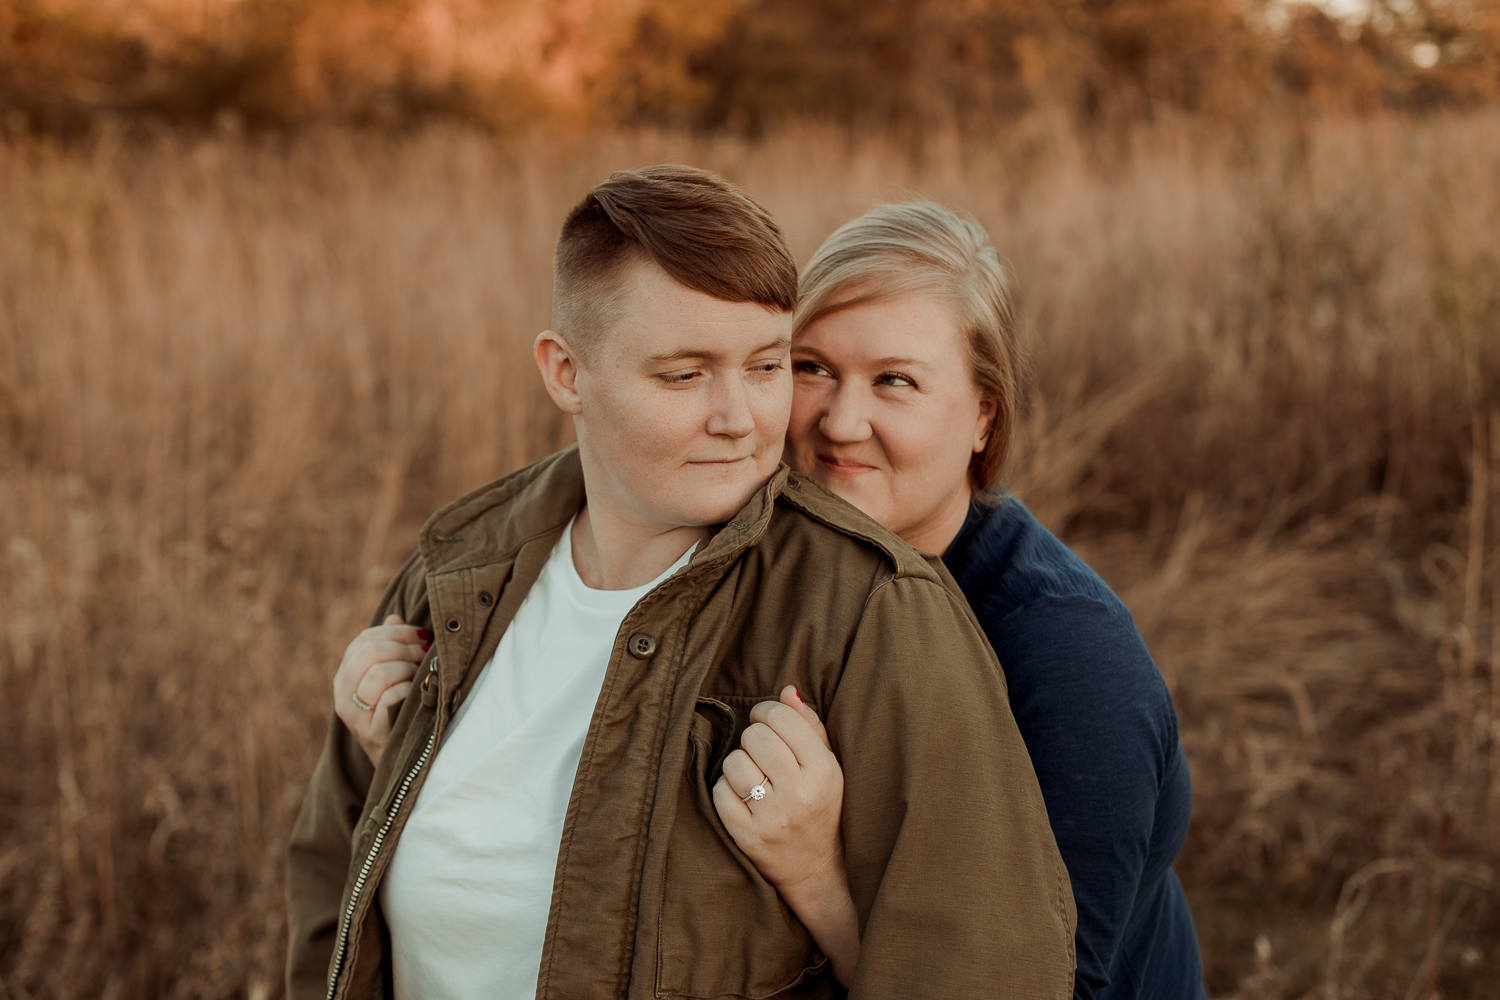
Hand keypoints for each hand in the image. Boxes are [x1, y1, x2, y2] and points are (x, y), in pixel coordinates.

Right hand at [333, 614, 430, 764]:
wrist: (400, 763)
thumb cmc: (400, 713)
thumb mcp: (392, 678)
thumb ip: (390, 647)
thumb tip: (395, 618)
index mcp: (345, 674)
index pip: (365, 639)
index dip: (398, 633)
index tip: (424, 635)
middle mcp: (341, 693)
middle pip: (370, 652)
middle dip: (406, 649)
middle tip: (428, 655)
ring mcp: (353, 715)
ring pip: (379, 673)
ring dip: (408, 670)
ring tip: (422, 677)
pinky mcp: (369, 732)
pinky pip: (391, 698)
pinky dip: (410, 691)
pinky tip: (419, 696)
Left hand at [713, 686, 860, 985]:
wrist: (816, 870)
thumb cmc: (820, 806)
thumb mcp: (828, 766)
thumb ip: (809, 725)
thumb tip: (786, 690)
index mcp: (824, 771)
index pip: (783, 718)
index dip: (766, 711)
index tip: (765, 719)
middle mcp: (800, 794)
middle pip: (755, 737)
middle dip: (753, 737)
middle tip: (760, 750)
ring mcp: (772, 818)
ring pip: (734, 762)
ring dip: (738, 764)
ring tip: (754, 776)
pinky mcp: (747, 836)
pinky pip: (719, 792)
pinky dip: (726, 790)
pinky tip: (743, 797)